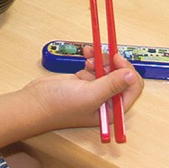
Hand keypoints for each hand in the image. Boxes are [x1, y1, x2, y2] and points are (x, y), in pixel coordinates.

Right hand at [23, 55, 142, 130]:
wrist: (36, 102)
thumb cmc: (60, 106)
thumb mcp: (90, 95)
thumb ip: (112, 85)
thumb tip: (132, 75)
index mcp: (112, 111)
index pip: (132, 89)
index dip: (127, 71)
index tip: (116, 58)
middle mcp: (106, 102)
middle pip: (121, 76)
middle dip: (112, 64)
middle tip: (101, 55)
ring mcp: (95, 91)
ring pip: (108, 69)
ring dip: (100, 59)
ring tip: (88, 57)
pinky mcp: (85, 82)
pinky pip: (96, 66)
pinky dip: (92, 58)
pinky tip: (85, 56)